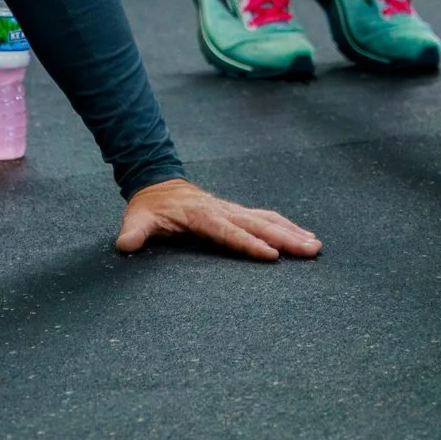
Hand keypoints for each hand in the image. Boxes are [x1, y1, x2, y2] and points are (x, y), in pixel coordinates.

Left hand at [114, 178, 320, 261]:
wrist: (157, 183)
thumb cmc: (149, 207)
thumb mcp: (137, 218)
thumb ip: (134, 232)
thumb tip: (124, 246)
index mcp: (201, 216)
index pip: (228, 233)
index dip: (249, 244)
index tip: (272, 256)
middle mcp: (222, 211)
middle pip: (258, 226)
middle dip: (285, 238)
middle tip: (311, 250)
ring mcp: (232, 210)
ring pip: (267, 220)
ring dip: (292, 232)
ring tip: (316, 245)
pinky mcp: (237, 212)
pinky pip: (266, 218)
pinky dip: (286, 226)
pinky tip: (303, 235)